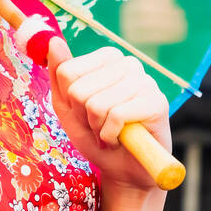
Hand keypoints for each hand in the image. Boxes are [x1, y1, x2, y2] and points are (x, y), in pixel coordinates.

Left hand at [48, 40, 170, 192]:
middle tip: (99, 125)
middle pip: (79, 90)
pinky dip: (111, 136)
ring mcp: (145, 81)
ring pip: (96, 104)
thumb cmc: (95, 135)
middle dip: (83, 117)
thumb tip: (53, 40)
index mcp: (107, 58)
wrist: (124, 170)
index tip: (84, 113)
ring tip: (110, 132)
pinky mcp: (157, 102)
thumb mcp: (67, 106)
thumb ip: (59, 73)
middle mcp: (128, 63)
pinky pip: (116, 116)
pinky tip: (121, 138)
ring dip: (98, 129)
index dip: (70, 101)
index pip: (66, 72)